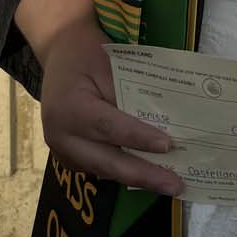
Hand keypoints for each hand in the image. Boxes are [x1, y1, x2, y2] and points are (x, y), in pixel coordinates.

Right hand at [39, 17, 183, 195]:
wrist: (60, 51)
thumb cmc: (87, 52)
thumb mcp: (109, 63)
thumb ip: (128, 94)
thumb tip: (158, 124)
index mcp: (69, 108)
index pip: (109, 128)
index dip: (139, 138)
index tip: (168, 146)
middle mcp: (60, 135)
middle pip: (106, 161)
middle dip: (143, 175)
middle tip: (175, 186)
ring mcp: (61, 150)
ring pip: (103, 170)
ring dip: (137, 177)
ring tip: (169, 184)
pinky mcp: (68, 155)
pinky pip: (98, 167)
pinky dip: (124, 171)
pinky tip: (150, 173)